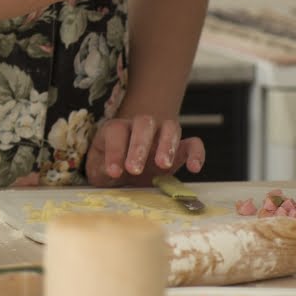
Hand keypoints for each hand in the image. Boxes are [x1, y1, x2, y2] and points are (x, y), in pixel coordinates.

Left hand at [85, 113, 205, 186]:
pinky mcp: (181, 149)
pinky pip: (193, 143)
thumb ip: (100, 169)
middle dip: (139, 146)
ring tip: (163, 166)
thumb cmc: (110, 167)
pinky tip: (194, 168)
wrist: (128, 170)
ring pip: (170, 127)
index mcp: (116, 129)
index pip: (116, 131)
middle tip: (134, 170)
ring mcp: (163, 135)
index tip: (114, 172)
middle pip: (143, 123)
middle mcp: (140, 127)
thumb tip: (108, 171)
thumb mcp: (98, 170)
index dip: (114, 151)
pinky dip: (197, 153)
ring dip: (167, 145)